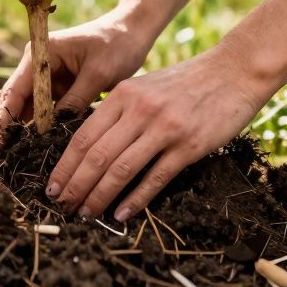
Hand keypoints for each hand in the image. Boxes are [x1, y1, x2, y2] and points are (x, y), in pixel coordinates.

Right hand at [0, 10, 154, 155]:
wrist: (133, 31)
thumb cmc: (116, 45)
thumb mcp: (98, 74)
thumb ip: (75, 101)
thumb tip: (53, 130)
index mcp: (41, 54)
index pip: (14, 90)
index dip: (3, 119)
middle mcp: (37, 64)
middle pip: (13, 100)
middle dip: (3, 128)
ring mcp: (47, 76)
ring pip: (27, 108)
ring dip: (19, 131)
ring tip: (9, 158)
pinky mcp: (59, 87)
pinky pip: (44, 111)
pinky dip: (39, 128)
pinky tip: (34, 149)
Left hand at [45, 48, 267, 220]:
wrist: (233, 72)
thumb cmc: (187, 83)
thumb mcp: (144, 87)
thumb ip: (120, 111)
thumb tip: (92, 149)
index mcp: (122, 94)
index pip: (83, 136)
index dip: (64, 166)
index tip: (52, 187)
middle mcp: (139, 110)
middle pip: (96, 156)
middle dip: (75, 186)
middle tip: (63, 206)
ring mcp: (164, 128)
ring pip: (120, 170)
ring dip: (99, 196)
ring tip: (86, 214)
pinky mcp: (188, 146)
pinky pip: (154, 179)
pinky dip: (135, 200)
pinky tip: (121, 215)